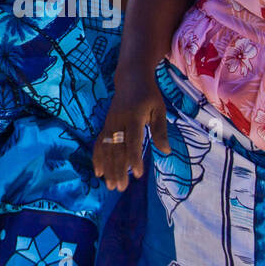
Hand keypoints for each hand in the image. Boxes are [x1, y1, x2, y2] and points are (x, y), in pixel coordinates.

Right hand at [92, 71, 170, 190]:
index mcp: (134, 116)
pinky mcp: (105, 126)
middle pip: (117, 148)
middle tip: (121, 187)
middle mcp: (119, 121)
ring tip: (111, 186)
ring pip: (106, 149)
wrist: (131, 78)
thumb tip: (166, 152)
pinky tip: (99, 173)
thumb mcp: (159, 109)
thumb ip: (160, 131)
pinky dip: (98, 158)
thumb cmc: (148, 95)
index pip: (133, 140)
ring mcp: (109, 123)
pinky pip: (99, 144)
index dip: (134, 157)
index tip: (137, 174)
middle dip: (118, 169)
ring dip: (108, 168)